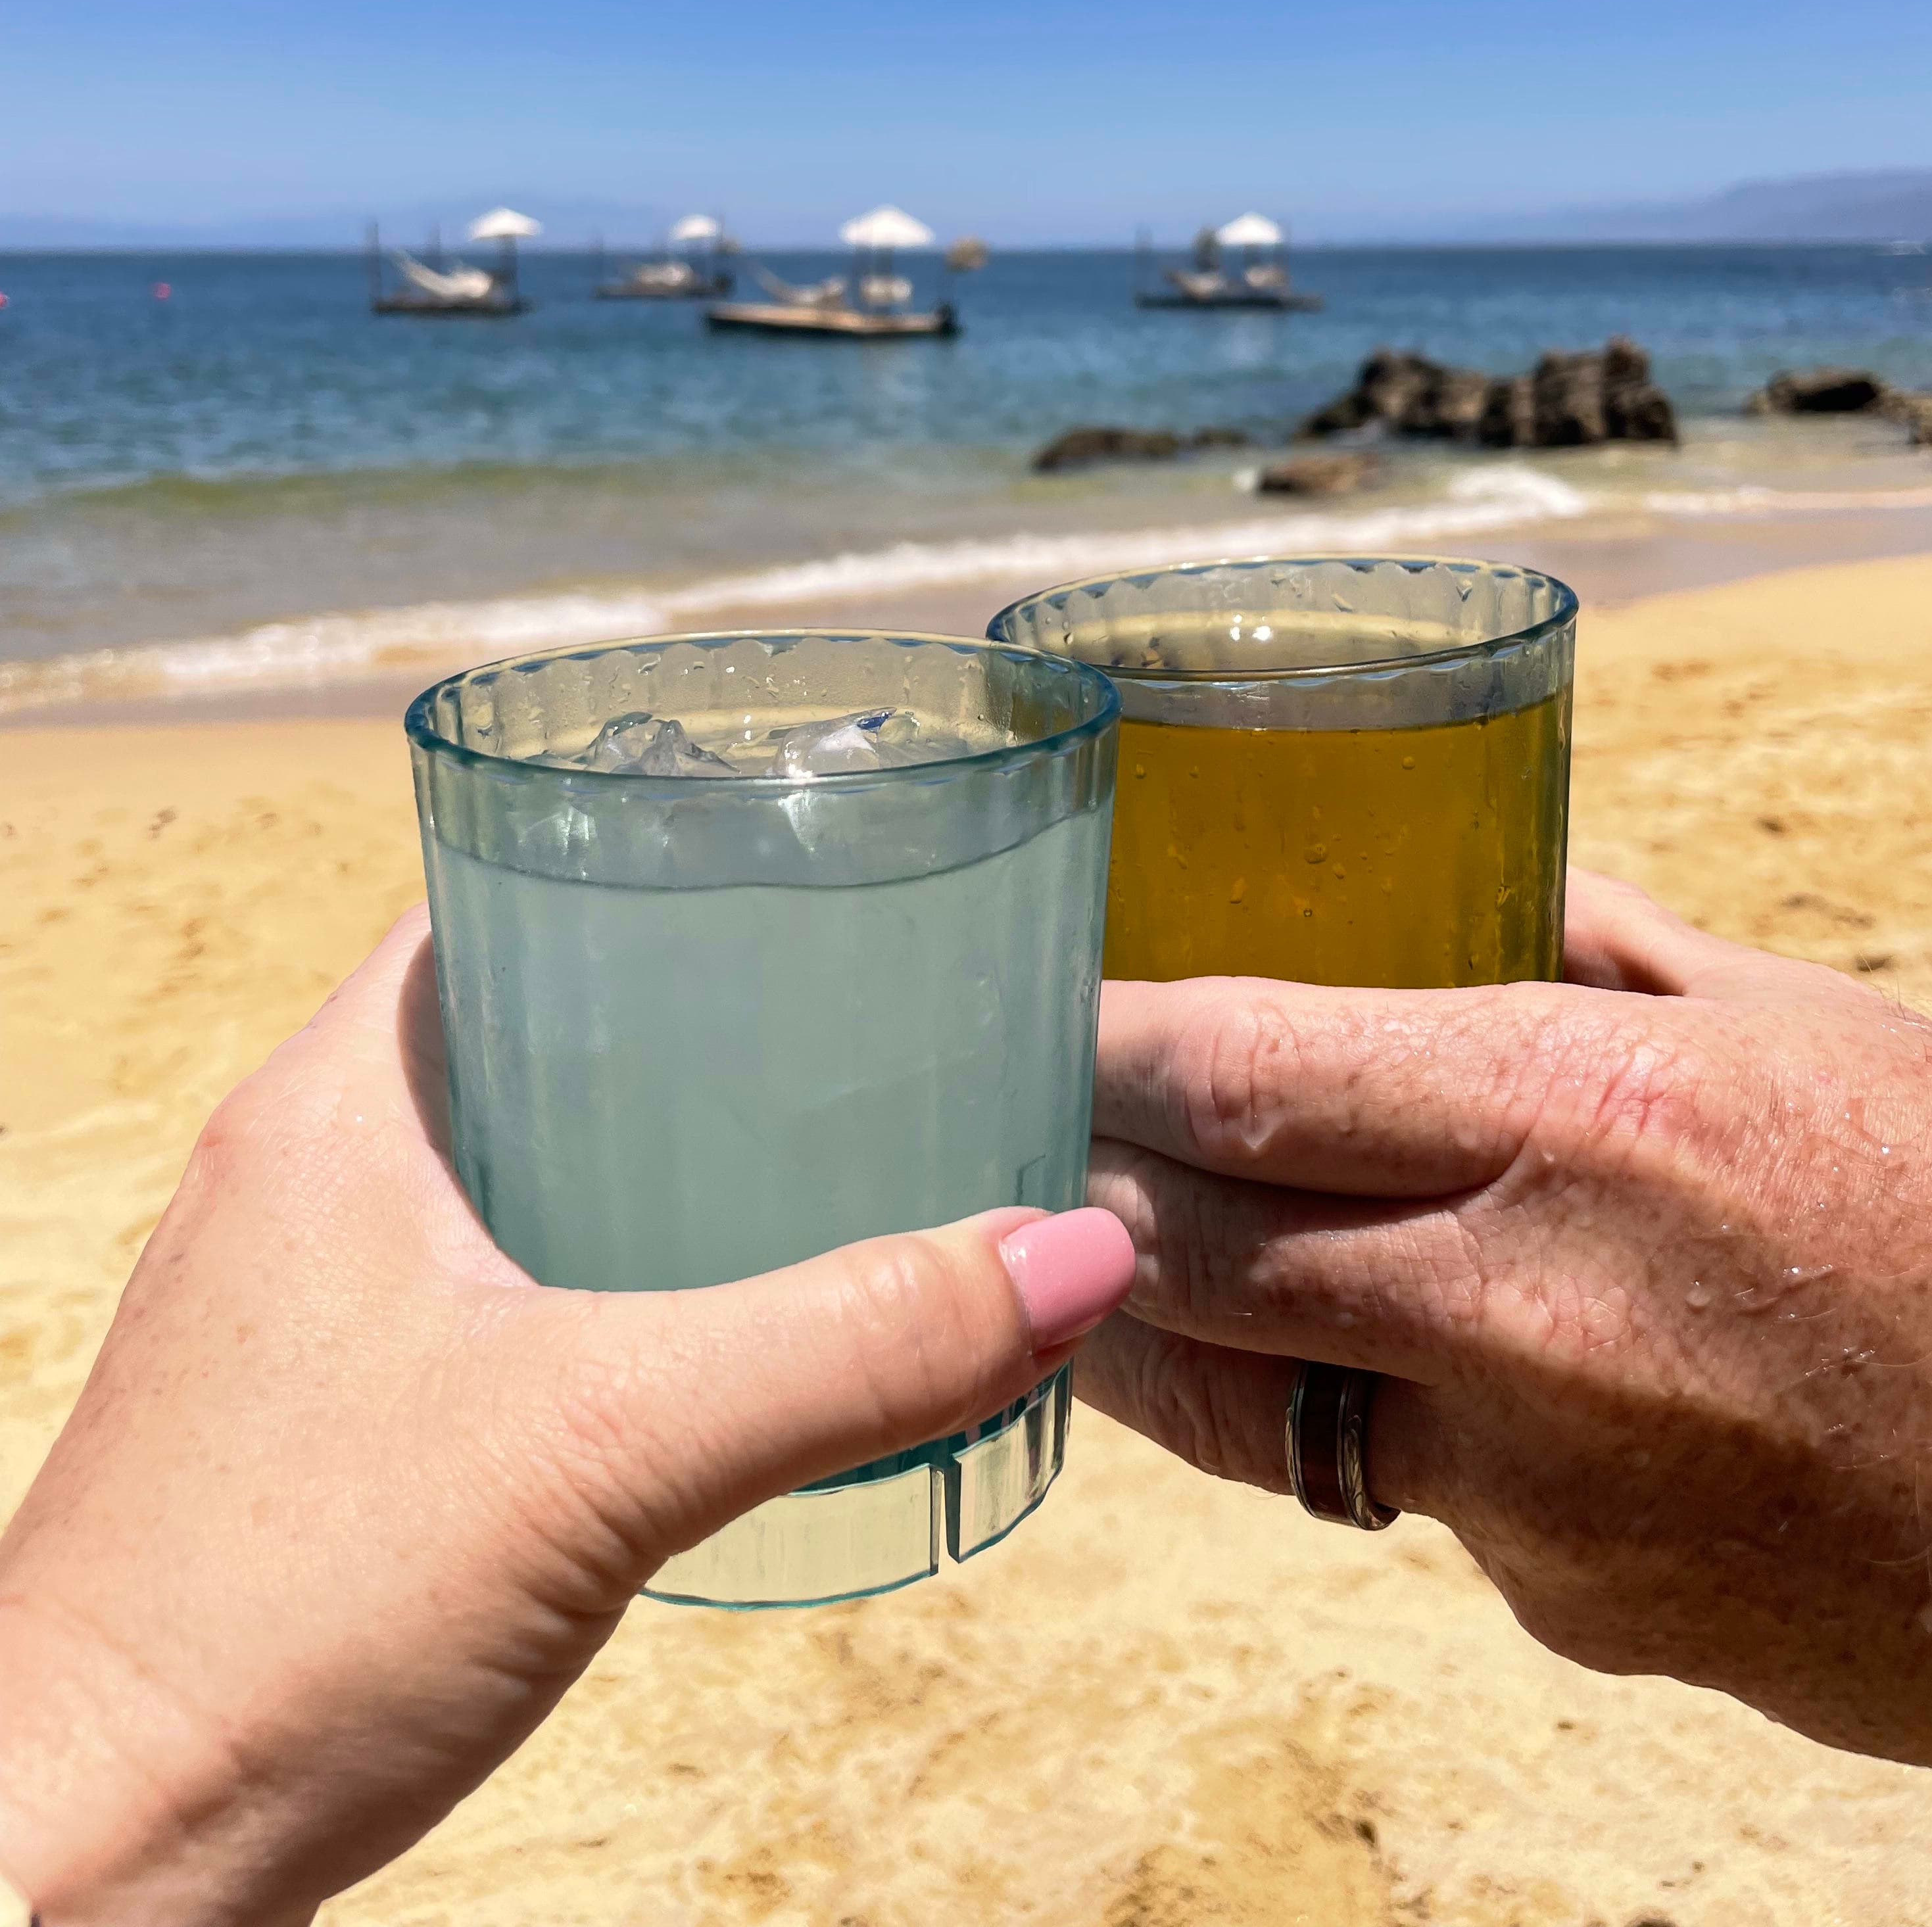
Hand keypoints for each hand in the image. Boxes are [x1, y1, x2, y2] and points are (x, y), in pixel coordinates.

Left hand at [0, 912, 1132, 1925]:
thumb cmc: (276, 1623)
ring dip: (634, 1159)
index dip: (643, 867)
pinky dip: (585, 1277)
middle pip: (515, 1027)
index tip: (792, 880)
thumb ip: (850, 1343)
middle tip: (844, 1029)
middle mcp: (294, 1175)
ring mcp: (289, 1302)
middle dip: (677, 1024)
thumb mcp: (609, 1448)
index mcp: (333, 1104)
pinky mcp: (305, 1421)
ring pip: (497, 1164)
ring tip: (801, 1169)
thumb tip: (1071, 1253)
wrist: (88, 1862)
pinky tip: (685, 1345)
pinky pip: (471, 1286)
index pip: (495, 894)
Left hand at [1078, 866, 1931, 1773]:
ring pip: (1239, 1394)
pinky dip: (1350, 1419)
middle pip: (1187, 1240)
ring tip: (1092, 1253)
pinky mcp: (1550, 1599)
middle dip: (1076, 1179)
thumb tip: (1485, 872)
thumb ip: (1609, 943)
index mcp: (1585, 1113)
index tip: (1034, 1010)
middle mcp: (1526, 1302)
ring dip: (1145, 1319)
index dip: (1105, 1039)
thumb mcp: (1797, 1026)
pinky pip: (1387, 1490)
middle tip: (1016, 1126)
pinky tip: (1381, 1366)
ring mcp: (1527, 1477)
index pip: (1247, 1066)